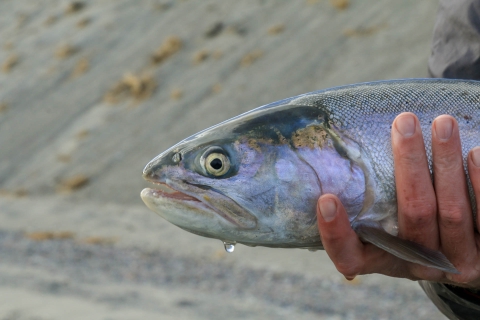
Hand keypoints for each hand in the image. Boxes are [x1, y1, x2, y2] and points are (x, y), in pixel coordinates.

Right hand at [316, 112, 479, 287]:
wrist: (459, 257)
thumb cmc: (407, 229)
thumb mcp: (384, 224)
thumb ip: (369, 198)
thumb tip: (348, 143)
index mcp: (380, 258)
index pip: (349, 256)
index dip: (336, 234)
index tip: (326, 200)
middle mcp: (415, 264)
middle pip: (413, 215)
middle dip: (410, 164)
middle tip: (404, 123)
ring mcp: (455, 262)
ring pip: (451, 211)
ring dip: (446, 163)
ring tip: (443, 123)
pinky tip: (475, 154)